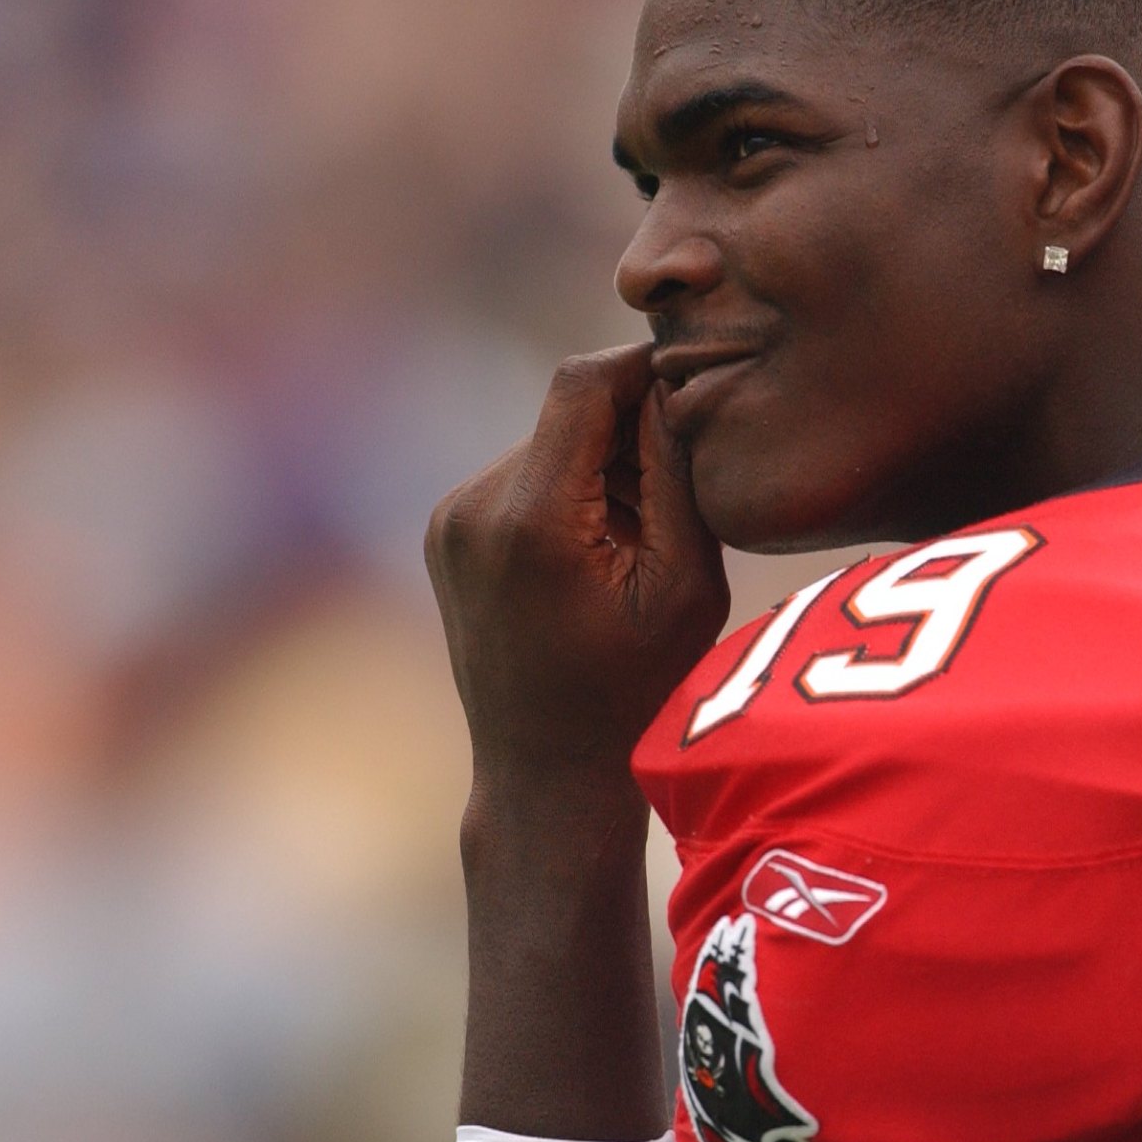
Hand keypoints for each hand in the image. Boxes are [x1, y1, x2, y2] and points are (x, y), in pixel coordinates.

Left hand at [427, 345, 730, 785]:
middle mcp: (472, 507)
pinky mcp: (445, 532)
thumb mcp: (686, 582)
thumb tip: (672, 382)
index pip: (583, 381)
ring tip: (639, 540)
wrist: (547, 775)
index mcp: (532, 519)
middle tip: (679, 495)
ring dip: (600, 467)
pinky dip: (567, 494)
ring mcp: (449, 520)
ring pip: (548, 444)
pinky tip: (597, 556)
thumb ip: (677, 472)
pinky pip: (522, 478)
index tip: (696, 378)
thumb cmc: (637, 690)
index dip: (644, 366)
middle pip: (569, 415)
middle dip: (629, 435)